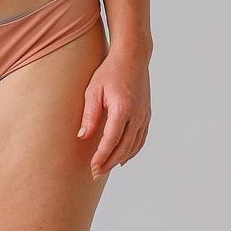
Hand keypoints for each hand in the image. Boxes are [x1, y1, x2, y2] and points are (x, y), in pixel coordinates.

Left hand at [77, 46, 150, 179]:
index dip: (102, 156)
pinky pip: (141, 138)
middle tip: (95, 173)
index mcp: (123, 108)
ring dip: (120, 159)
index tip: (92, 167)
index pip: (112, 140)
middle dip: (109, 162)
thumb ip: (90, 114)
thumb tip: (83, 136)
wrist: (133, 57)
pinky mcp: (147, 114)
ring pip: (134, 145)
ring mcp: (144, 115)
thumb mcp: (93, 90)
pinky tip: (123, 157)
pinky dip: (132, 150)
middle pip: (124, 147)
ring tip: (106, 167)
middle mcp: (137, 114)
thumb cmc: (110, 71)